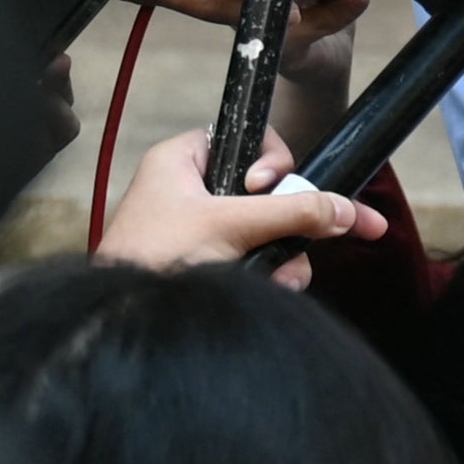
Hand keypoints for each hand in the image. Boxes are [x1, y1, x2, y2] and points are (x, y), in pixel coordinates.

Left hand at [97, 126, 366, 277]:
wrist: (120, 323)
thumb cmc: (154, 258)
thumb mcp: (229, 226)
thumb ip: (290, 213)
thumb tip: (344, 210)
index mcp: (183, 160)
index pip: (246, 139)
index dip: (270, 162)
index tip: (269, 186)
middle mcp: (192, 189)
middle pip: (266, 192)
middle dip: (290, 224)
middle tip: (312, 241)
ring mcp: (200, 229)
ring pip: (265, 230)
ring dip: (285, 257)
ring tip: (285, 281)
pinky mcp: (207, 263)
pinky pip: (254, 257)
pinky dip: (269, 274)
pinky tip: (275, 289)